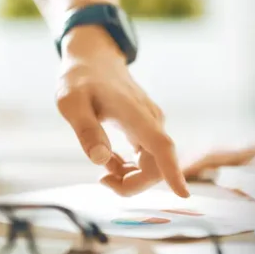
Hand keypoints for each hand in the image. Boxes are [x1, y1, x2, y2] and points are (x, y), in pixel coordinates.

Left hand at [56, 27, 188, 196]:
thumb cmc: (80, 79)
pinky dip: (130, 168)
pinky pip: (147, 158)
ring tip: (103, 171)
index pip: (161, 147)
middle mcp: (151, 121)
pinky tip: (110, 160)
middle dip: (133, 184)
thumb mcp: (71, 102)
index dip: (172, 172)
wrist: (94, 58)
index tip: (183, 195)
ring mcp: (151, 125)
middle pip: (156, 166)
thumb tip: (100, 160)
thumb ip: (86, 130)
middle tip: (102, 181)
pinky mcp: (148, 128)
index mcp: (135, 115)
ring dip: (131, 178)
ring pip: (153, 165)